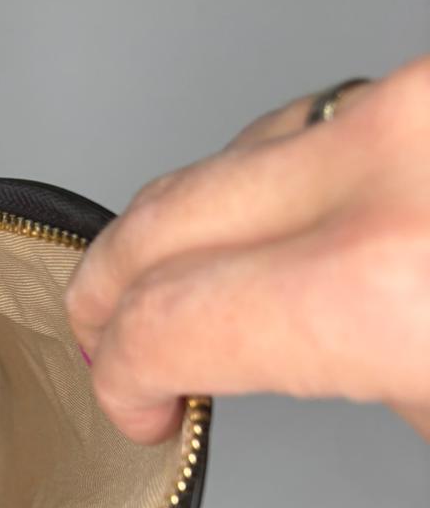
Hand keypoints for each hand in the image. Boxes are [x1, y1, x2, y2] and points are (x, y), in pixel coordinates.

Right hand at [65, 56, 429, 443]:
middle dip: (109, 291)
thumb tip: (322, 358)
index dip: (125, 381)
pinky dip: (263, 177)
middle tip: (107, 338)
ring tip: (183, 282)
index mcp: (373, 281)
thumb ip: (359, 374)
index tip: (139, 408)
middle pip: (161, 221)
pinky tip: (271, 217)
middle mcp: (383, 166)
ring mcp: (409, 99)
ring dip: (181, 227)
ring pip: (225, 155)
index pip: (165, 324)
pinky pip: (309, 119)